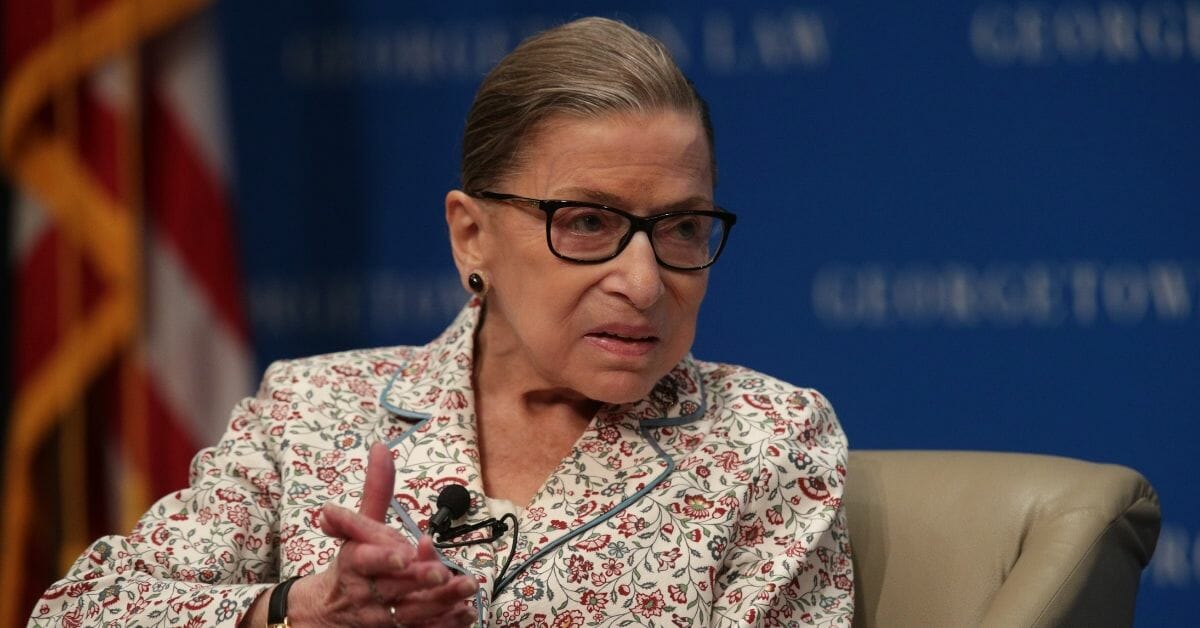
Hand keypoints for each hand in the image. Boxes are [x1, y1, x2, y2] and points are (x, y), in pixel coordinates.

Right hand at [289, 442, 478, 626]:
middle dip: (420, 580)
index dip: (383, 559)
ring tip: (467, 588)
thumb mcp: (358, 526)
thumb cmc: (350, 562)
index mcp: (353, 563)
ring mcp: (380, 617)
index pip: (364, 561)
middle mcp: (365, 592)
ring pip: (410, 612)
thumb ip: (376, 489)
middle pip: (394, 588)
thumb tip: (381, 447)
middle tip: (444, 572)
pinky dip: (443, 623)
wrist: (328, 611)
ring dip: (440, 603)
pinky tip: (465, 613)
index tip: (404, 555)